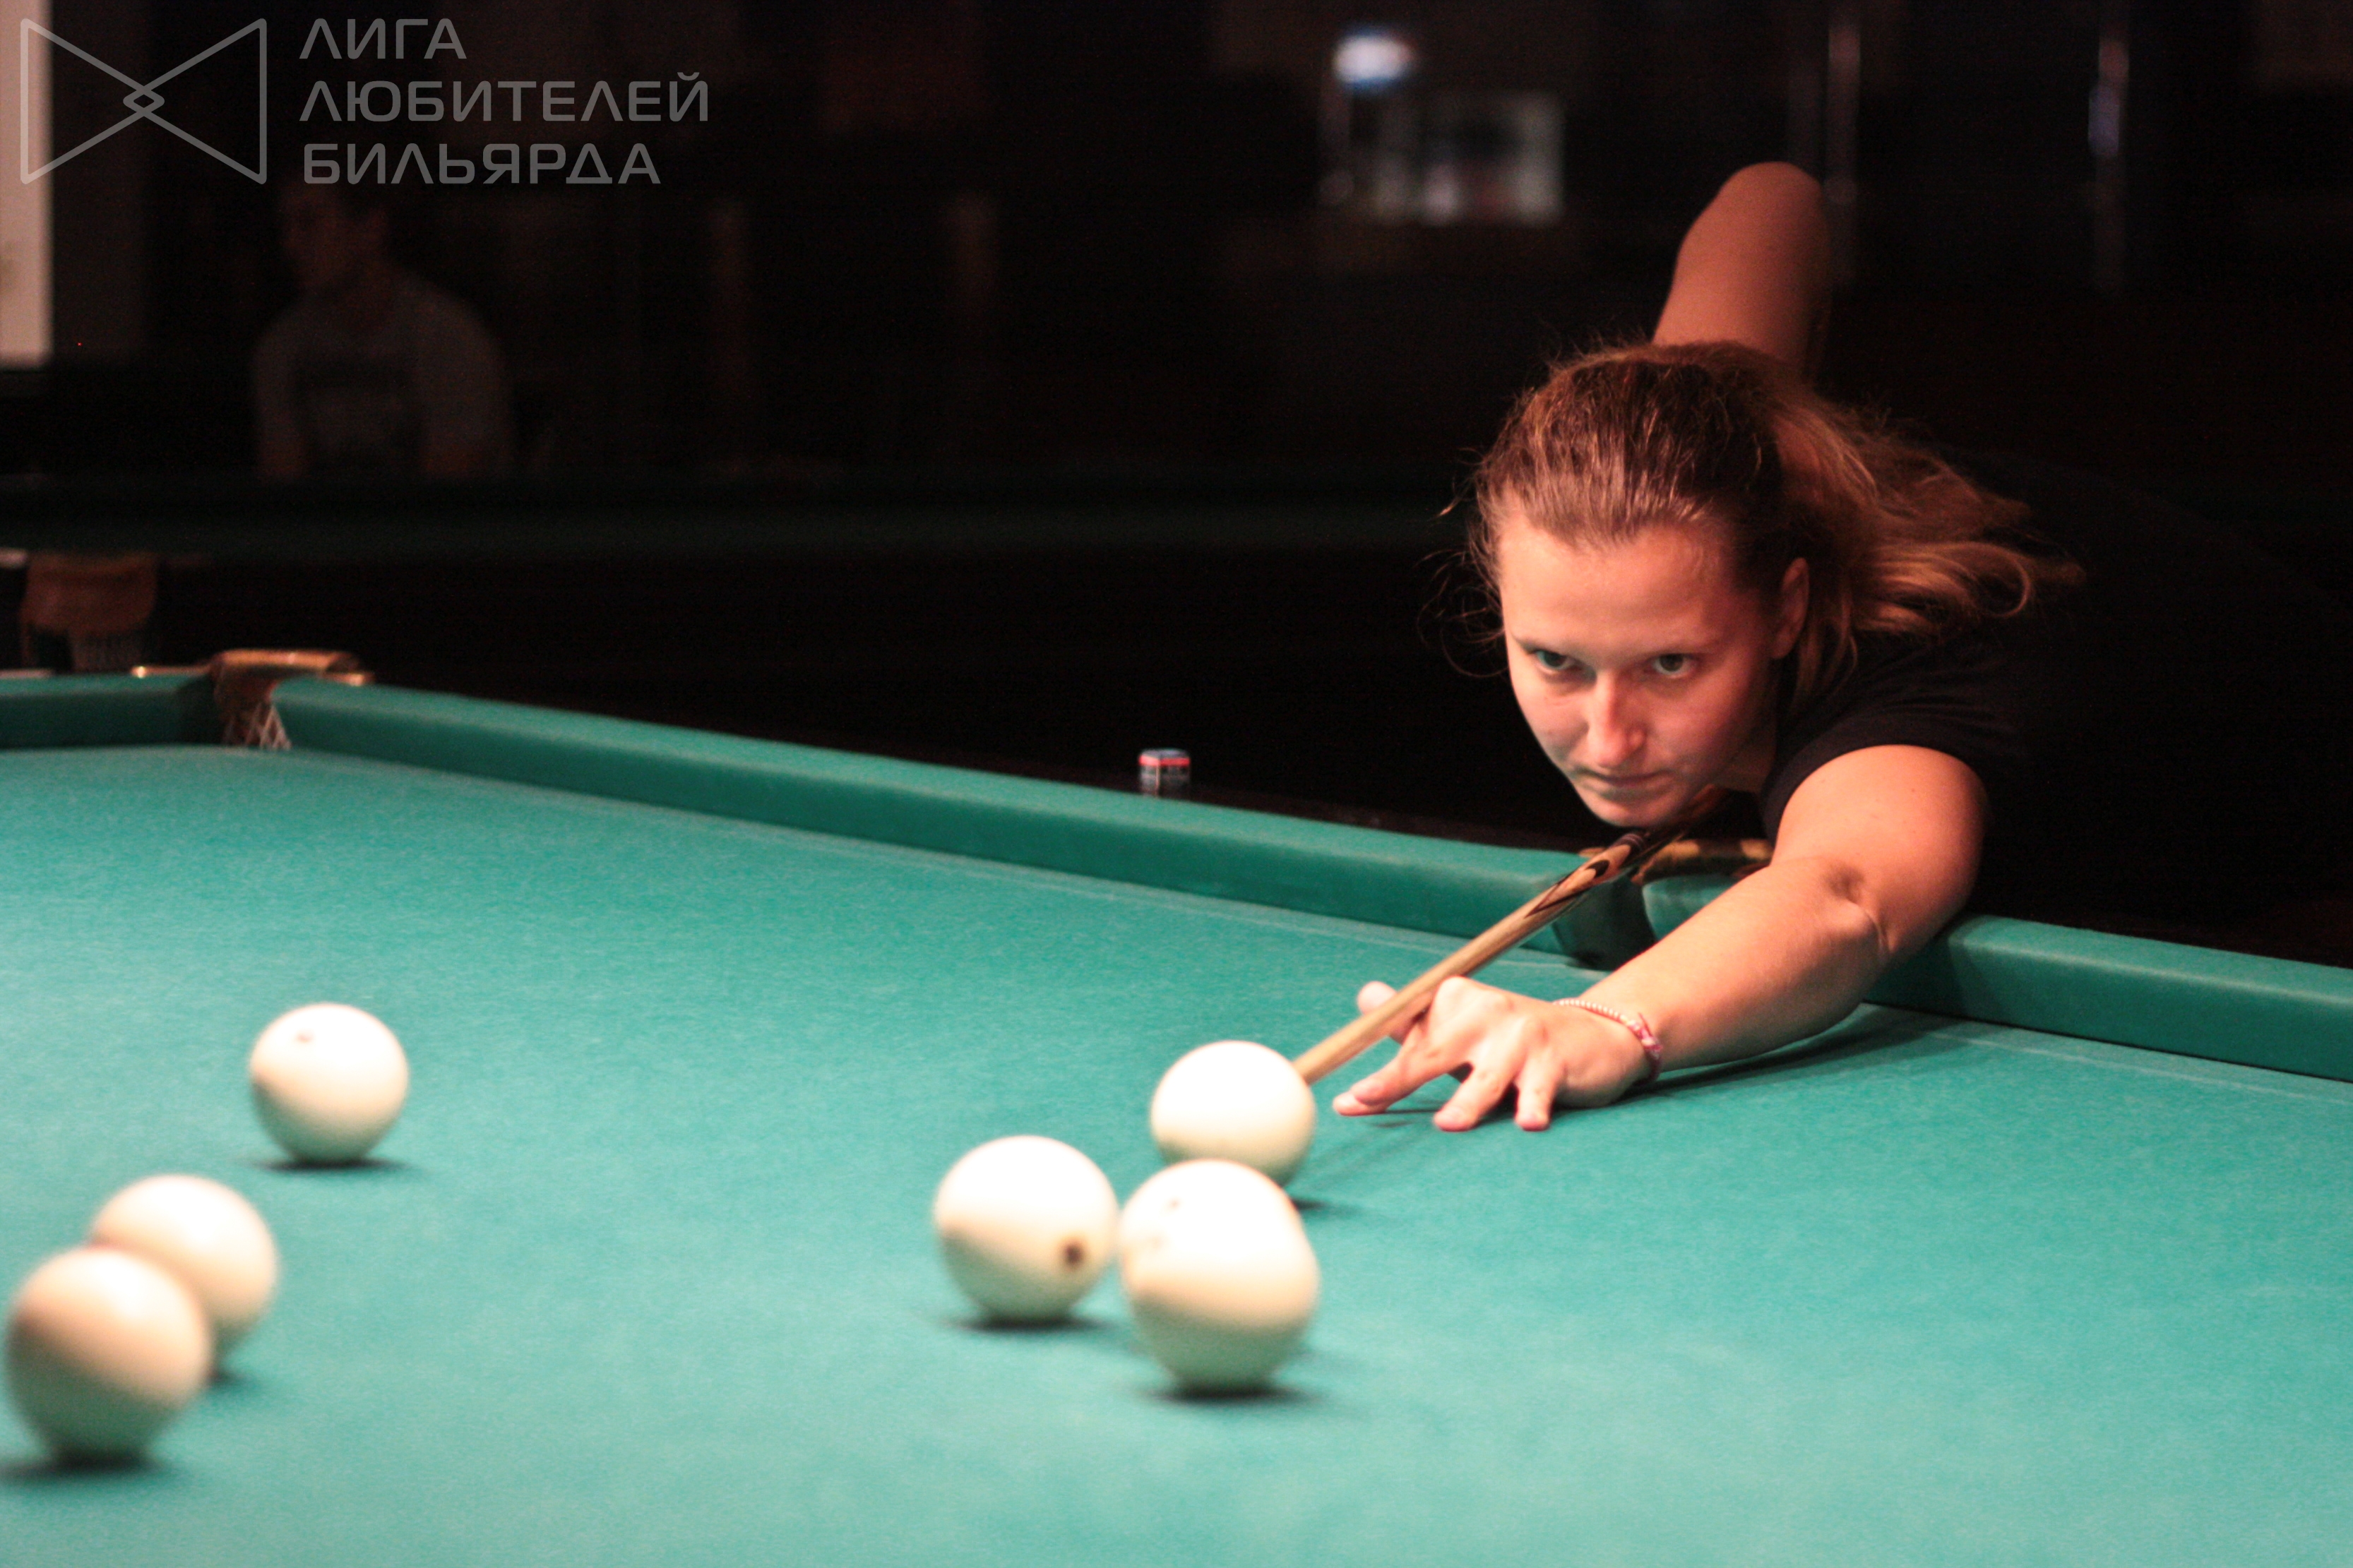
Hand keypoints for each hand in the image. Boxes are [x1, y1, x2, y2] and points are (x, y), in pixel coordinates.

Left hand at [1330, 977, 1652, 1130]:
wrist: (1592, 1036)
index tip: (1349, 1101)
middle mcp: (1483, 1011)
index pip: (1407, 1034)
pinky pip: (1539, 1089)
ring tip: (1448, 1126)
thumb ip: (1412, 1024)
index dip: (1377, 1066)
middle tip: (1366, 1098)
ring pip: (1486, 1076)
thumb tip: (1366, 997)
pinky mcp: (1554, 1060)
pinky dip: (1533, 1106)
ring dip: (1467, 1101)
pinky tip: (1529, 1124)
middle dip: (1399, 1078)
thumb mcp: (1459, 1030)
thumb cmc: (1508, 1041)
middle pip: (1434, 1050)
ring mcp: (1520, 1035)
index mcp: (1453, 1001)